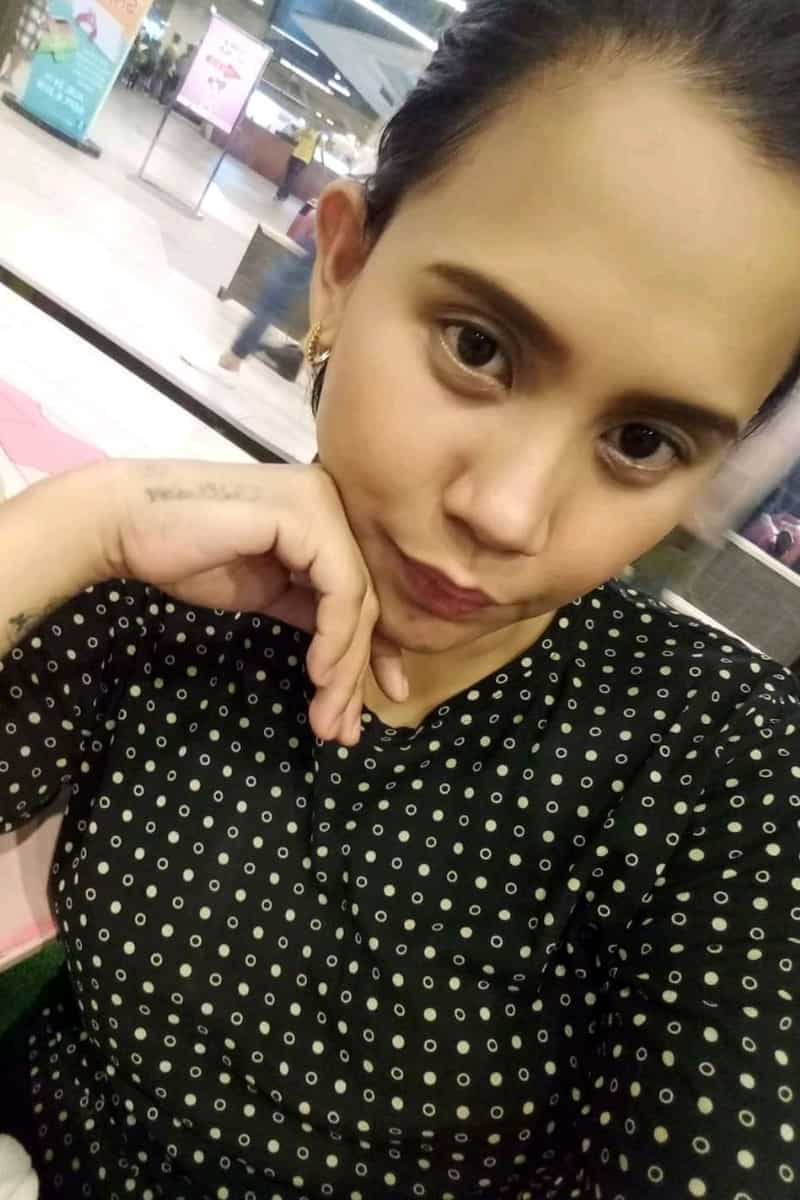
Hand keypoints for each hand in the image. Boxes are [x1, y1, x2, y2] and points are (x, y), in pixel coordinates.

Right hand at [106, 460, 406, 744]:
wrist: (125, 524)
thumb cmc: (183, 556)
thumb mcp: (264, 590)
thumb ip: (309, 608)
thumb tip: (347, 661)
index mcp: (325, 518)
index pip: (364, 592)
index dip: (375, 652)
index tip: (376, 703)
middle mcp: (333, 503)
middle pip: (365, 601)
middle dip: (357, 673)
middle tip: (346, 730)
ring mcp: (322, 506)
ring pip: (357, 601)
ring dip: (345, 669)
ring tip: (328, 720)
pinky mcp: (306, 515)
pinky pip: (340, 589)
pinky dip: (335, 638)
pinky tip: (319, 675)